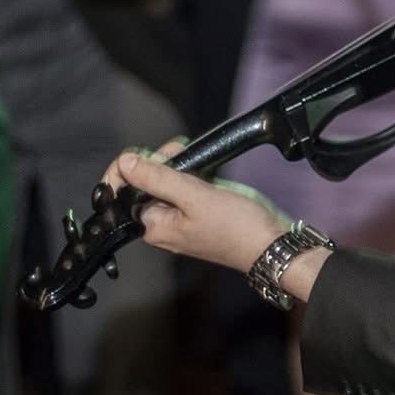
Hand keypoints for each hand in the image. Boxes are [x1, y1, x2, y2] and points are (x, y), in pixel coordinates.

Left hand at [100, 138, 293, 274]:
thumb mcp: (195, 196)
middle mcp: (162, 225)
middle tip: (178, 151)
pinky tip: (202, 166)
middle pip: (143, 184)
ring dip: (174, 164)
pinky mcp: (197, 213)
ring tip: (191, 154)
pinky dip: (189, 173)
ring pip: (164, 183)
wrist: (271, 243)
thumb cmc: (237, 227)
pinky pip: (183, 188)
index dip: (129, 167)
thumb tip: (125, 163)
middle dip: (157, 161)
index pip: (123, 192)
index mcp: (153, 226)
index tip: (148, 154)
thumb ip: (157, 178)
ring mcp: (180, 219)